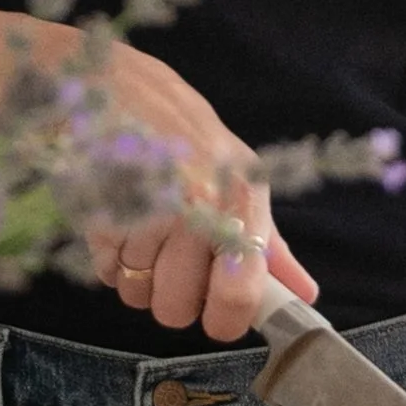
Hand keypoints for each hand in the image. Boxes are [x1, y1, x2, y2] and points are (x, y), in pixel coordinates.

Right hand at [78, 40, 319, 339]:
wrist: (118, 85)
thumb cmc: (187, 137)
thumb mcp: (238, 176)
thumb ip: (269, 243)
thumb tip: (305, 293)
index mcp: (239, 200)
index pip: (239, 296)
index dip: (225, 320)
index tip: (216, 314)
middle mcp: (196, 206)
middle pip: (177, 309)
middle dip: (170, 298)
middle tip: (170, 264)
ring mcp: (144, 208)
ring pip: (137, 295)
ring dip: (135, 277)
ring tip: (140, 235)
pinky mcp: (100, 209)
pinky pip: (105, 273)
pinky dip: (108, 261)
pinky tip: (117, 227)